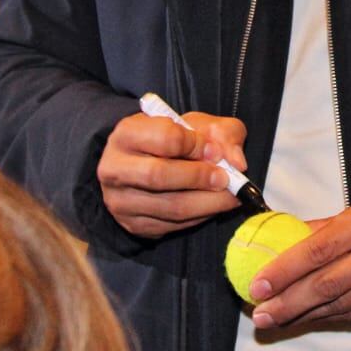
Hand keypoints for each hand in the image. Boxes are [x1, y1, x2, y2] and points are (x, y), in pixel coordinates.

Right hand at [96, 109, 247, 237]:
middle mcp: (114, 167)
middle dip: (200, 178)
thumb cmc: (172, 139)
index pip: (165, 137)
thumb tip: (237, 162)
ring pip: (169, 206)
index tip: (216, 151)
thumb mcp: (196, 124)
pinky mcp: (132, 225)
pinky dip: (198, 218)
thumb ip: (222, 133)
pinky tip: (212, 207)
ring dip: (207, 203)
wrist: (143, 163)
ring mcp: (120, 200)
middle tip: (226, 179)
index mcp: (126, 133)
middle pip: (159, 175)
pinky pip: (171, 226)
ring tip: (230, 196)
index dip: (196, 145)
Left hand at [248, 198, 350, 327]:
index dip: (286, 269)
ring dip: (304, 314)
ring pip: (341, 304)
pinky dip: (330, 317)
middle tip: (260, 312)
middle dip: (289, 300)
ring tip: (275, 318)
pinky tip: (309, 319)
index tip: (260, 283)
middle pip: (327, 283)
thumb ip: (329, 226)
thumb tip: (289, 235)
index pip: (320, 248)